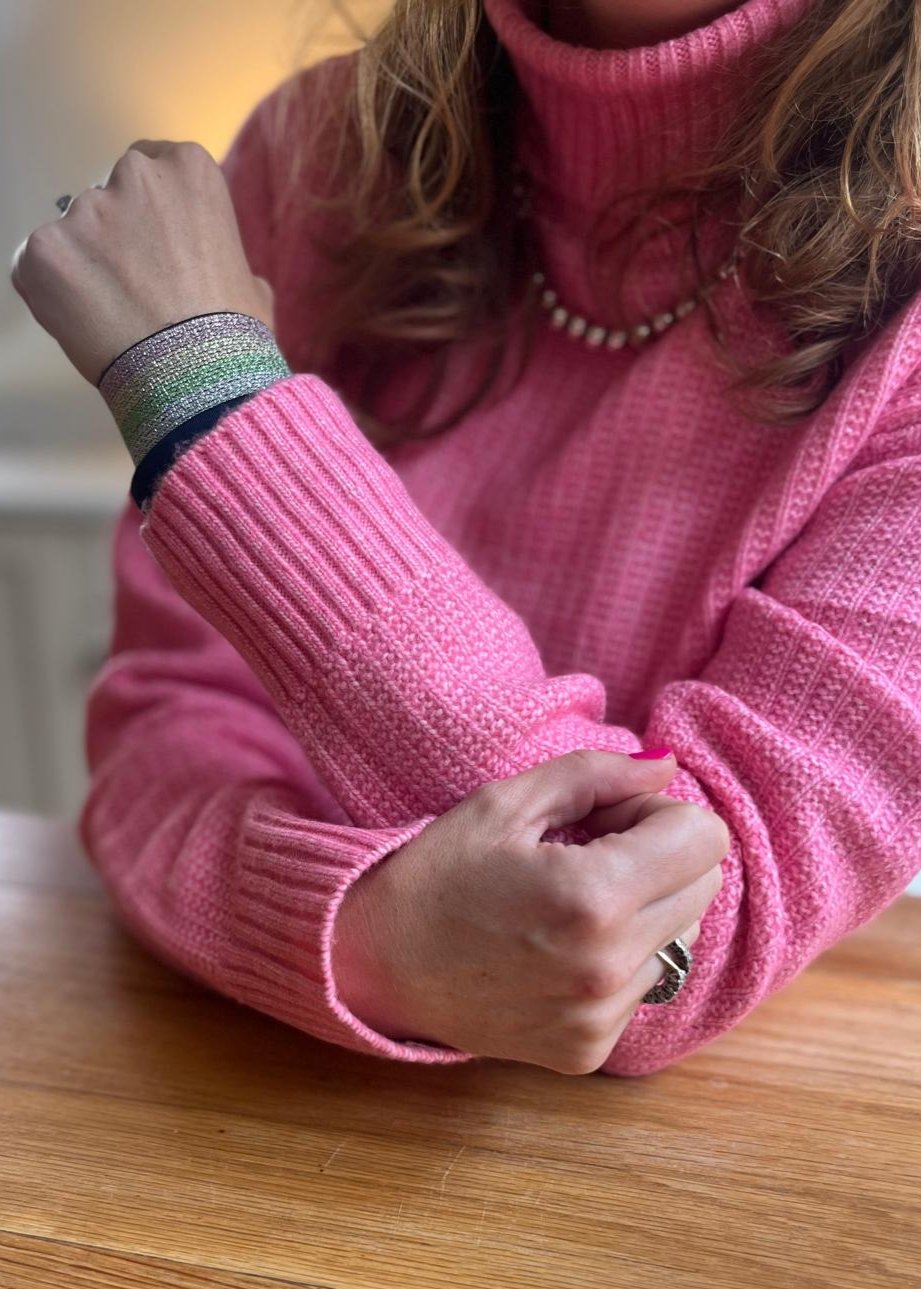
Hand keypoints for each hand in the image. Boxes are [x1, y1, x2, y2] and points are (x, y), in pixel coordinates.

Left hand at [9, 139, 274, 385]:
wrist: (197, 377)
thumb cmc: (233, 335)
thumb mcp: (249, 283)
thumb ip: (220, 256)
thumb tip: (215, 271)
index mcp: (189, 169)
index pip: (153, 166)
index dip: (152, 211)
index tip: (157, 244)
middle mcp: (133, 175)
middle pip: (110, 191)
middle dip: (117, 231)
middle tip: (136, 283)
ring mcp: (84, 210)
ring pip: (74, 233)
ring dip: (86, 265)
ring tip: (114, 314)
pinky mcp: (44, 248)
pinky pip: (38, 266)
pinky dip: (54, 292)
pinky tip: (87, 324)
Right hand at [332, 749, 728, 1074]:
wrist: (376, 964)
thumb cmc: (437, 873)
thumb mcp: (506, 802)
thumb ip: (596, 775)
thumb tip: (666, 767)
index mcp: (594, 897)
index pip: (706, 839)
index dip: (659, 815)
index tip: (608, 819)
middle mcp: (609, 966)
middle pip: (705, 886)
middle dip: (660, 856)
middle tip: (590, 853)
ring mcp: (600, 1017)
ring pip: (680, 938)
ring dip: (644, 909)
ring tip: (571, 902)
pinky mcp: (589, 1049)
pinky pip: (645, 986)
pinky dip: (619, 958)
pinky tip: (558, 946)